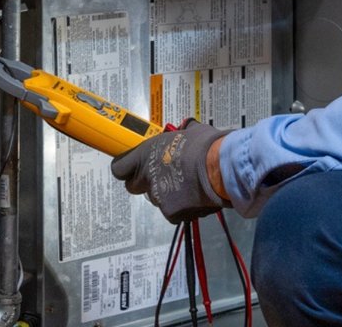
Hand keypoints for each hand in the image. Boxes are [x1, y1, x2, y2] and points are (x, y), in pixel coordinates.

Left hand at [111, 120, 229, 222]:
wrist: (222, 167)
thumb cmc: (207, 145)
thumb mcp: (192, 131)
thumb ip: (183, 133)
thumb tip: (188, 128)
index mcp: (147, 154)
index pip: (119, 167)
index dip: (127, 167)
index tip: (134, 166)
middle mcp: (148, 177)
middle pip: (134, 186)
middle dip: (147, 182)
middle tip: (165, 175)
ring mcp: (158, 197)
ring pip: (157, 199)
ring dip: (169, 194)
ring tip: (189, 184)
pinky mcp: (171, 213)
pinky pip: (174, 212)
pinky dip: (184, 206)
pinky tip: (197, 195)